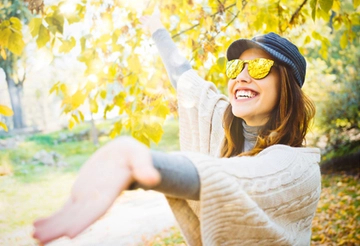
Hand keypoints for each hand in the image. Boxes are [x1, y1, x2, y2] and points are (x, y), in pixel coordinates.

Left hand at [32, 137, 159, 244]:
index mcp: (111, 189)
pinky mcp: (80, 193)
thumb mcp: (140, 155)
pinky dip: (52, 218)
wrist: (123, 154)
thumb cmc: (133, 154)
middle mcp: (98, 198)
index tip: (71, 234)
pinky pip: (65, 208)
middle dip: (61, 228)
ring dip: (52, 226)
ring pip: (68, 215)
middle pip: (79, 216)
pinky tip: (37, 225)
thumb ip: (144, 166)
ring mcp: (88, 197)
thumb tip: (153, 179)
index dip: (85, 220)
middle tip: (41, 240)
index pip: (98, 208)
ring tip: (35, 235)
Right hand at [140, 9, 164, 34]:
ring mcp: (147, 24)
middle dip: (144, 18)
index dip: (147, 16)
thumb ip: (156, 11)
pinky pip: (142, 26)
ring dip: (141, 20)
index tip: (145, 16)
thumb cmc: (155, 18)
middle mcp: (149, 21)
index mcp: (152, 18)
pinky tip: (137, 25)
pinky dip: (139, 26)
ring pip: (143, 22)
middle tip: (141, 17)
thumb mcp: (157, 13)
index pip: (149, 17)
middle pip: (146, 19)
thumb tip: (157, 9)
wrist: (154, 23)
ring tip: (139, 19)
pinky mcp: (145, 26)